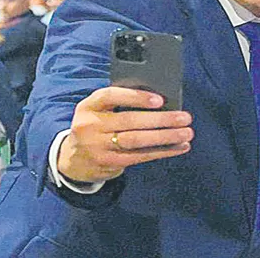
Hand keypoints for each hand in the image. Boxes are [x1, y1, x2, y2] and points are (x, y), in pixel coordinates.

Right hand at [58, 87, 193, 182]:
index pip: (110, 96)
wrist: (73, 158)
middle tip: (185, 117)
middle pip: (130, 121)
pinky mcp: (109, 163)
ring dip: (166, 137)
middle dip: (161, 119)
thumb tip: (162, 100)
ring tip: (187, 133)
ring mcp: (98, 147)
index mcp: (88, 106)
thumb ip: (121, 103)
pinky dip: (163, 151)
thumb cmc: (97, 126)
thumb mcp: (100, 111)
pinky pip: (140, 156)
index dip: (135, 97)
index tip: (159, 100)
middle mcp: (90, 126)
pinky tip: (179, 147)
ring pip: (137, 141)